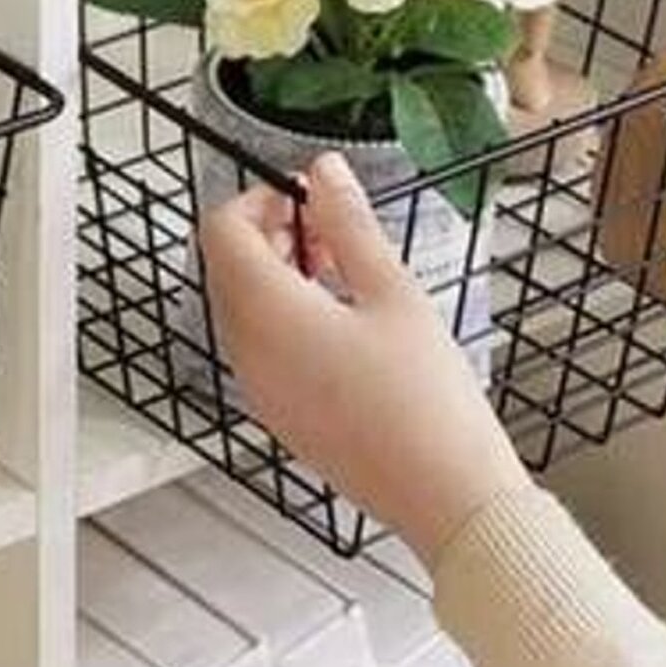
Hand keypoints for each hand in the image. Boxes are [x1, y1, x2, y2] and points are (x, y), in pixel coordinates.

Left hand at [198, 153, 529, 561]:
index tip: (310, 195)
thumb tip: (325, 173)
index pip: (222, 230)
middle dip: (272, 234)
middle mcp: (246, 353)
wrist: (444, 493)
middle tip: (334, 228)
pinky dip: (286, 316)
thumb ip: (350, 224)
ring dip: (280, 275)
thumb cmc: (425, 400)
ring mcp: (258, 390)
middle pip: (227, 267)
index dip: (261, 199)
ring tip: (347, 270)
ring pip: (241, 307)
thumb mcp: (393, 292)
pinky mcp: (279, 415)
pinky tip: (346, 319)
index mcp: (266, 314)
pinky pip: (260, 346)